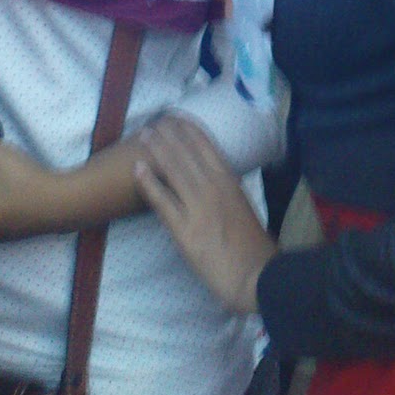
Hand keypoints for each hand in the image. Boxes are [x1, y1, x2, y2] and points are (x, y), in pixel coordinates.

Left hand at [134, 116, 275, 314]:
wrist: (257, 276)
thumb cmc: (256, 248)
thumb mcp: (245, 209)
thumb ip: (230, 193)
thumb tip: (217, 181)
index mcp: (231, 182)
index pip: (208, 147)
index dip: (190, 130)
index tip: (178, 117)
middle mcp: (214, 188)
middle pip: (186, 154)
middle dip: (169, 134)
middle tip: (154, 120)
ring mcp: (198, 208)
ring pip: (174, 171)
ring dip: (157, 150)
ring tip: (144, 134)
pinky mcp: (185, 230)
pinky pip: (163, 202)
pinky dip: (149, 183)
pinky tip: (137, 169)